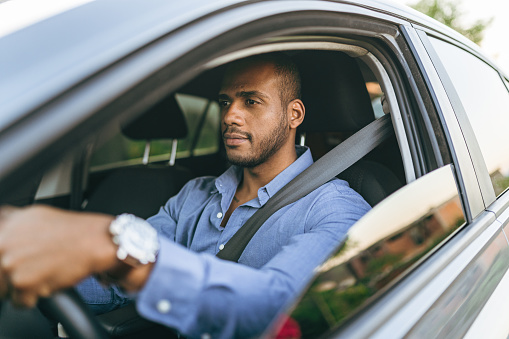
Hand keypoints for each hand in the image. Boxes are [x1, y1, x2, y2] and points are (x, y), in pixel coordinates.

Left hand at [0, 205, 116, 306]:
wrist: (98, 241)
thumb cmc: (78, 231)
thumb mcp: (40, 216)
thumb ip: (17, 227)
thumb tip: (6, 229)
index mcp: (10, 224)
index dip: (6, 258)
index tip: (15, 260)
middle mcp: (5, 241)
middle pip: (0, 270)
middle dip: (15, 273)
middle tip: (36, 267)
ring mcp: (11, 262)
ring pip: (6, 288)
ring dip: (24, 285)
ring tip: (45, 272)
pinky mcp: (22, 282)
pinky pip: (20, 302)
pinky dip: (35, 297)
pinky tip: (50, 280)